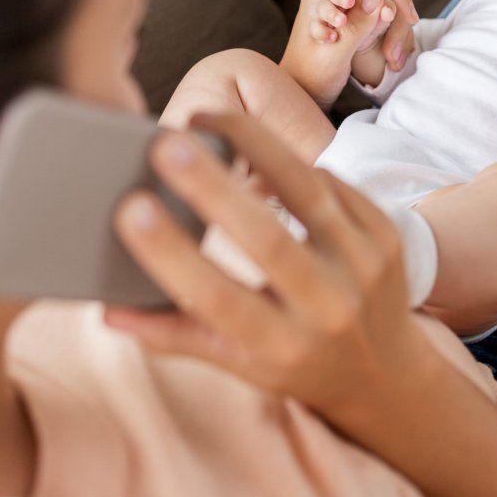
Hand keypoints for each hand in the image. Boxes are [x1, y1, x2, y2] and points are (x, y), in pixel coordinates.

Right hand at [103, 112, 440, 424]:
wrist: (389, 375)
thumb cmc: (296, 362)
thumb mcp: (238, 364)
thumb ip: (176, 335)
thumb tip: (108, 309)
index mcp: (280, 347)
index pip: (219, 300)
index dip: (173, 255)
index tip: (131, 210)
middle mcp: (328, 309)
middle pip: (267, 239)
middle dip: (212, 188)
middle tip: (165, 144)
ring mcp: (365, 268)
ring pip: (306, 192)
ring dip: (253, 147)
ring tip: (204, 121)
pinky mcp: (386, 236)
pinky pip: (333, 183)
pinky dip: (290, 159)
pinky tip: (251, 142)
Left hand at [281, 0, 419, 103]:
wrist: (305, 93)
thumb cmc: (312, 75)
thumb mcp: (335, 54)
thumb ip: (356, 26)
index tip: (400, 17)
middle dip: (394, 4)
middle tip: (410, 24)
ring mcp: (343, 4)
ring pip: (381, 0)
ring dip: (394, 24)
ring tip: (393, 57)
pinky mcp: (352, 18)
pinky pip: (379, 15)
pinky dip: (390, 32)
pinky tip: (391, 55)